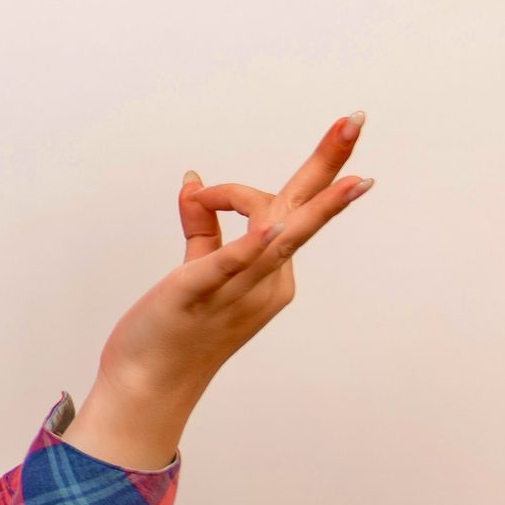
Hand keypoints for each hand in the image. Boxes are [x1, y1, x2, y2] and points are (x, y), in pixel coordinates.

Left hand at [72, 111, 375, 469]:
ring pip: (282, 238)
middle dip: (331, 168)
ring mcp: (238, 291)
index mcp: (270, 272)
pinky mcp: (198, 296)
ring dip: (317, 207)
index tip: (199, 194)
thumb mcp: (195, 267)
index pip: (285, 211)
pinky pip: (230, 268)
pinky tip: (271, 230)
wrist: (148, 385)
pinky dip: (250, 246)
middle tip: (356, 119)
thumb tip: (193, 179)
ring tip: (354, 179)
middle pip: (304, 215)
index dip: (242, 190)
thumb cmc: (175, 329)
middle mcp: (267, 281)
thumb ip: (201, 224)